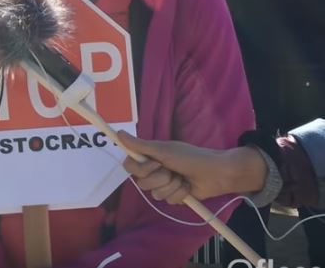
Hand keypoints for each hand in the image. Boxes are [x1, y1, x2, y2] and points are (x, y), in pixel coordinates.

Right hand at [118, 132, 267, 202]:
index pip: (129, 167)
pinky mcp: (174, 196)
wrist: (216, 173)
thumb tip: (118, 133)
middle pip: (141, 182)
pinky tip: (188, 187)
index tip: (154, 163)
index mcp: (149, 158)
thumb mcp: (164, 149)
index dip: (140, 168)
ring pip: (155, 193)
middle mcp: (154, 172)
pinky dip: (180, 193)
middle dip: (159, 177)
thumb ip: (140, 145)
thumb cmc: (191, 157)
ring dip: (171, 185)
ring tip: (183, 178)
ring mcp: (164, 185)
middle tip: (172, 169)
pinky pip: (168, 200)